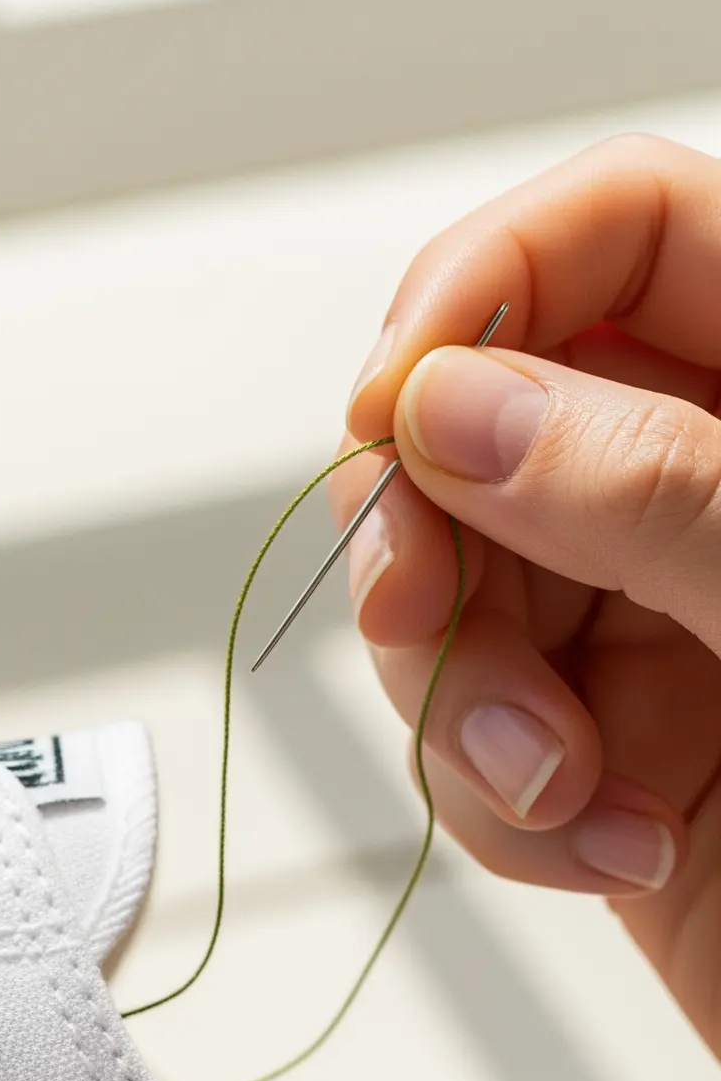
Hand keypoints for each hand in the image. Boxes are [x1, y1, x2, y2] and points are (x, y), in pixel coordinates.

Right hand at [339, 133, 720, 1056]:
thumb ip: (644, 490)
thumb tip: (454, 408)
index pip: (623, 231)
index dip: (486, 284)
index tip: (391, 406)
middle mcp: (719, 497)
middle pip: (492, 420)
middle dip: (433, 538)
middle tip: (421, 619)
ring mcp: (662, 630)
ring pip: (456, 600)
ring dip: (471, 711)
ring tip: (571, 792)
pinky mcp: (617, 763)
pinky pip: (477, 747)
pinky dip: (510, 812)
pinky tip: (616, 849)